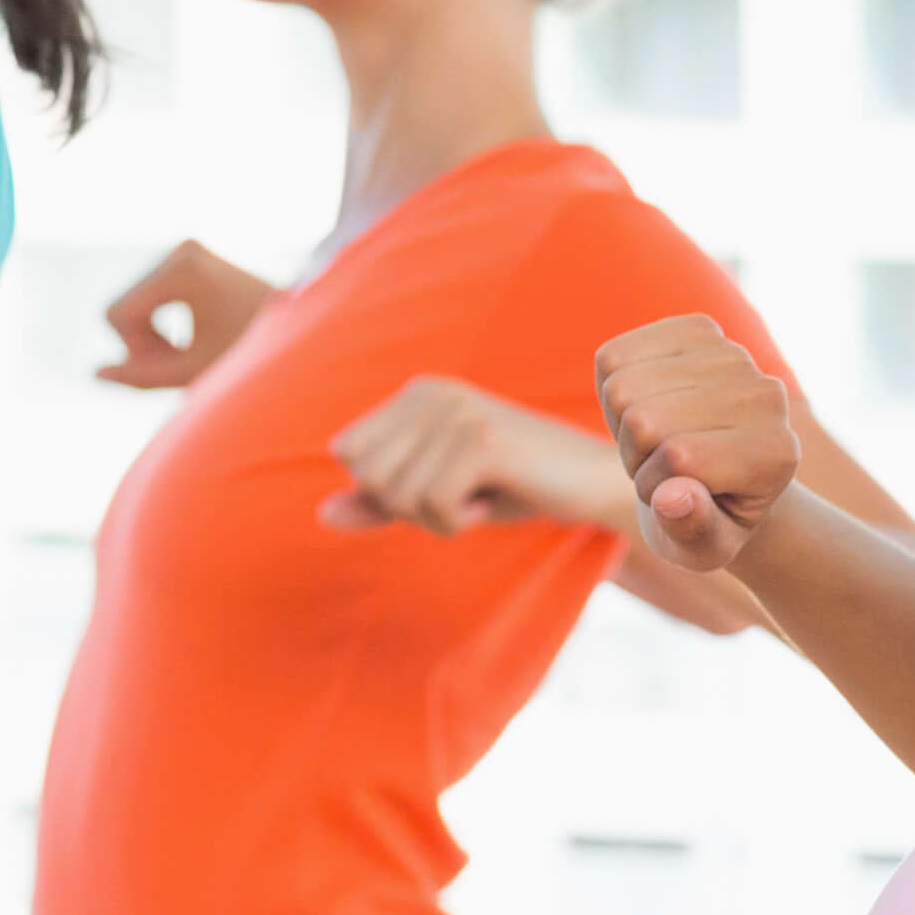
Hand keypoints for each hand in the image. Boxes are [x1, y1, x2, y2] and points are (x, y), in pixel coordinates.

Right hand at [98, 237, 270, 387]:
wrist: (300, 327)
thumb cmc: (251, 353)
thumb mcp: (193, 371)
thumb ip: (142, 376)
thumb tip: (96, 374)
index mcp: (182, 270)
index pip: (116, 314)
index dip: (134, 350)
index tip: (170, 363)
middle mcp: (181, 250)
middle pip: (123, 305)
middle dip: (144, 340)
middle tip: (183, 359)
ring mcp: (186, 249)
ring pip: (134, 300)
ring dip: (152, 331)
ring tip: (188, 350)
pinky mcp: (191, 255)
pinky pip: (151, 292)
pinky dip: (162, 318)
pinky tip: (191, 333)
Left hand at [320, 376, 633, 536]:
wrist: (593, 483)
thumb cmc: (516, 487)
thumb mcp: (439, 495)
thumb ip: (380, 503)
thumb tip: (321, 515)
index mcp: (416, 392)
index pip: (350, 455)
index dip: (389, 490)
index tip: (443, 486)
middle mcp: (432, 391)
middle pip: (368, 476)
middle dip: (410, 507)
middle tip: (463, 497)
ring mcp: (457, 412)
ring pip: (398, 494)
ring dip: (438, 518)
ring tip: (481, 497)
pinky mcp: (481, 441)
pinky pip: (432, 506)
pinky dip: (458, 523)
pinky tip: (492, 503)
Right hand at [590, 314, 798, 572]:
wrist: (724, 477)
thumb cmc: (709, 521)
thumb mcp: (702, 549)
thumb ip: (692, 530)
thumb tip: (673, 497)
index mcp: (776, 454)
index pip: (677, 456)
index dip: (654, 487)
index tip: (677, 499)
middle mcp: (766, 396)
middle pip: (643, 419)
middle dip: (637, 455)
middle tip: (665, 470)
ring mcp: (735, 355)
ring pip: (622, 387)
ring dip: (624, 422)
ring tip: (657, 440)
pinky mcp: (699, 329)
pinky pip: (614, 357)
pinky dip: (613, 386)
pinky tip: (648, 403)